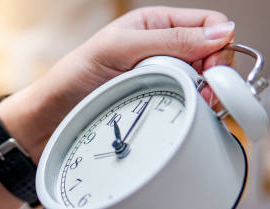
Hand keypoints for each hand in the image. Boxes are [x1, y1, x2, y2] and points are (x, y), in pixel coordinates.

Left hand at [0, 6, 234, 208]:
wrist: (47, 122)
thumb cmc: (72, 79)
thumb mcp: (117, 49)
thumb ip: (168, 39)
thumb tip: (222, 32)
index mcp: (154, 26)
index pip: (210, 25)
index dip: (219, 46)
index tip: (211, 71)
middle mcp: (162, 51)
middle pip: (214, 56)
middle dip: (216, 75)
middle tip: (204, 97)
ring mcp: (160, 81)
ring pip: (204, 84)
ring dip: (206, 97)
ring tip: (193, 110)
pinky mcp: (156, 108)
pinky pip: (187, 107)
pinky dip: (192, 113)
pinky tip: (185, 120)